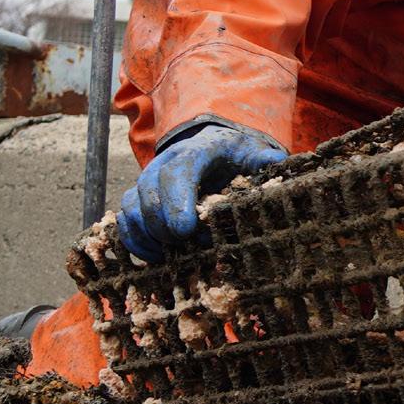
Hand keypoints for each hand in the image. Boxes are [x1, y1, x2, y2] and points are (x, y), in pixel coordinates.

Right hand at [117, 122, 286, 261]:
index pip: (178, 171)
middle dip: (164, 224)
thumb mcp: (251, 153)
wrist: (210, 146)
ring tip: (172, 254)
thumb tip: (278, 163)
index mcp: (194, 151)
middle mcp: (163, 163)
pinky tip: (157, 257)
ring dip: (149, 235)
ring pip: (132, 207)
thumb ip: (263, 160)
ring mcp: (147, 181)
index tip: (186, 229)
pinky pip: (124, 220)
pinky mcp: (137, 198)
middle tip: (186, 244)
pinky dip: (135, 240)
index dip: (177, 200)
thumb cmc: (233, 155)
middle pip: (149, 192)